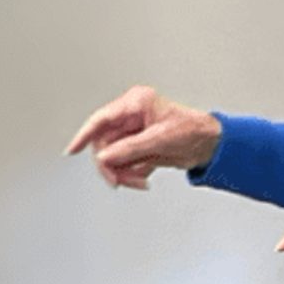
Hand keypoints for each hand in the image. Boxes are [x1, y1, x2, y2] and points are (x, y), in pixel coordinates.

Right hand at [65, 85, 221, 190]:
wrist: (210, 145)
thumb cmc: (193, 130)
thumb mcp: (160, 139)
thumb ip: (130, 148)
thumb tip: (105, 156)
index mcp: (136, 104)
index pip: (102, 119)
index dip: (85, 135)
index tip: (72, 150)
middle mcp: (132, 117)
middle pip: (105, 144)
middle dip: (112, 164)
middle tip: (119, 180)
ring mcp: (135, 134)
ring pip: (113, 157)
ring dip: (123, 173)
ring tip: (139, 180)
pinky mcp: (139, 149)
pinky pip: (124, 165)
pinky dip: (132, 175)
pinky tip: (145, 176)